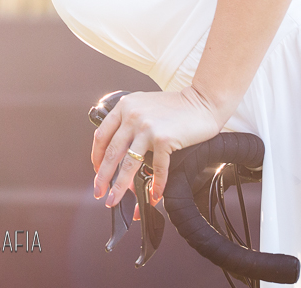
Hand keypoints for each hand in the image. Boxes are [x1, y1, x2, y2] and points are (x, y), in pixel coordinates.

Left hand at [91, 87, 221, 207]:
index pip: (102, 135)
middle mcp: (132, 116)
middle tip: (98, 191)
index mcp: (125, 106)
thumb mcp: (145, 104)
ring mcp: (147, 128)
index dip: (96, 156)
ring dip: (120, 186)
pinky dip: (156, 184)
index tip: (97, 169)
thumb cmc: (177, 105)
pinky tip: (155, 195)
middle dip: (102, 176)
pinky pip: (156, 168)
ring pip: (128, 164)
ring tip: (114, 199)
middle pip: (111, 153)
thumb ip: (131, 120)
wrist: (203, 101)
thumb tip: (121, 150)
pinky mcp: (163, 139)